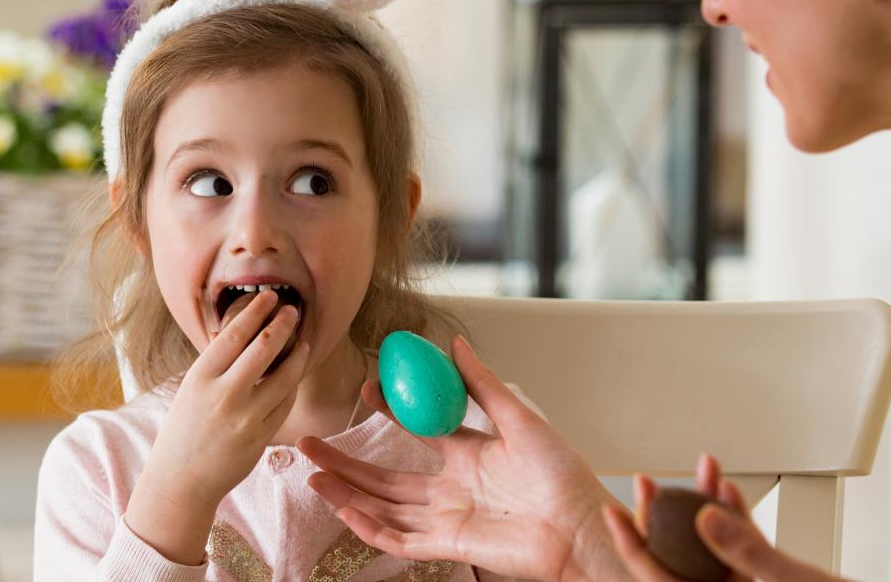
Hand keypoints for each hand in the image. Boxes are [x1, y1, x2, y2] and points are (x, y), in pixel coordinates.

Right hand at [124, 289, 312, 563]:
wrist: (181, 480)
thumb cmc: (184, 429)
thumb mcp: (190, 390)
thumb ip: (214, 364)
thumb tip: (232, 331)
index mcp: (200, 378)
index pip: (234, 334)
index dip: (256, 311)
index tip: (269, 296)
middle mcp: (224, 395)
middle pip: (264, 348)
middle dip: (283, 324)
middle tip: (293, 310)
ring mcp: (246, 417)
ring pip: (285, 376)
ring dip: (298, 354)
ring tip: (304, 342)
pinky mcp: (262, 437)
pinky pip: (285, 403)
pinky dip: (292, 385)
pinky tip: (293, 375)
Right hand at [298, 335, 623, 581]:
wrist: (581, 525)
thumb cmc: (562, 476)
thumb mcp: (518, 419)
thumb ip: (481, 385)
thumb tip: (456, 345)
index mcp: (469, 457)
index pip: (417, 433)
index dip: (389, 412)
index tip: (367, 388)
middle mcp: (451, 490)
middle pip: (385, 476)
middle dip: (345, 460)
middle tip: (309, 441)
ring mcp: (446, 519)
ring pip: (382, 507)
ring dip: (345, 491)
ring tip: (310, 471)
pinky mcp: (448, 546)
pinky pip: (397, 539)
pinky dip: (368, 526)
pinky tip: (342, 506)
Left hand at [604, 454, 848, 581]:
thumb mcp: (791, 580)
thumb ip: (746, 551)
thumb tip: (702, 518)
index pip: (658, 577)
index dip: (632, 543)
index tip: (612, 512)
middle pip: (679, 557)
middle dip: (661, 516)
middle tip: (645, 481)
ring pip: (710, 548)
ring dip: (701, 508)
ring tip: (693, 471)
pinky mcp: (766, 578)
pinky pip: (741, 547)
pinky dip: (735, 519)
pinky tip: (725, 489)